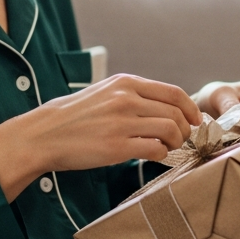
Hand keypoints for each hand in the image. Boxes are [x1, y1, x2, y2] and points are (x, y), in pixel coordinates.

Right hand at [0, 74, 199, 201]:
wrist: (43, 134)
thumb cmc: (74, 116)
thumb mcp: (104, 92)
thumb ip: (132, 94)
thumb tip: (166, 106)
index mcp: (125, 83)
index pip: (173, 93)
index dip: (191, 108)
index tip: (196, 120)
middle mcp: (126, 99)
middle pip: (176, 113)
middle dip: (185, 129)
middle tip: (181, 139)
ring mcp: (122, 122)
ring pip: (170, 130)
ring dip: (175, 142)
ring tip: (167, 148)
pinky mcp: (116, 147)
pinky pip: (155, 150)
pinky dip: (161, 154)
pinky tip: (152, 155)